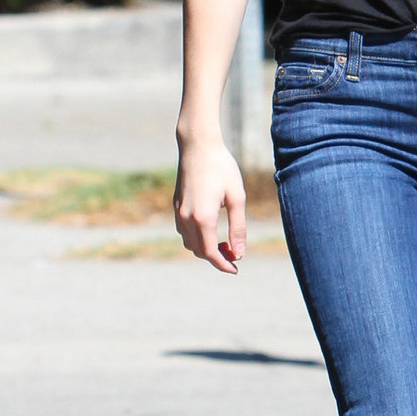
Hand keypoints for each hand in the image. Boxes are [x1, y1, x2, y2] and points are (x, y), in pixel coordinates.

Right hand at [174, 140, 246, 272]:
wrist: (198, 145)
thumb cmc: (221, 168)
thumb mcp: (236, 197)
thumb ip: (238, 228)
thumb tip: (240, 253)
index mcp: (203, 218)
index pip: (210, 253)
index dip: (223, 264)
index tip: (236, 269)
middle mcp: (186, 218)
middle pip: (199, 251)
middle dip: (216, 258)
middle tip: (235, 255)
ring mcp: (178, 212)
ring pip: (189, 243)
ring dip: (205, 248)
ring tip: (225, 244)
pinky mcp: (176, 205)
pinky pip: (184, 231)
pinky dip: (197, 238)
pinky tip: (211, 230)